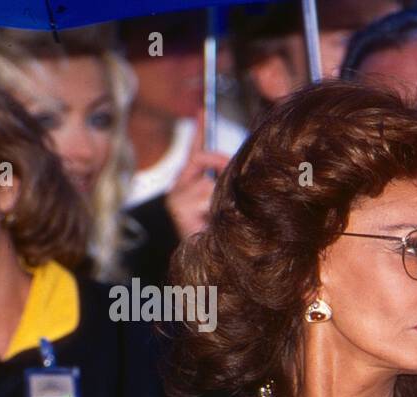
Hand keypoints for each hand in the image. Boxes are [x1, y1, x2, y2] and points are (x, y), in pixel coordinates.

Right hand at [165, 111, 230, 240]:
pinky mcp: (179, 209)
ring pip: (209, 182)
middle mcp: (177, 190)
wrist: (214, 266)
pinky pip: (207, 196)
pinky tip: (215, 222)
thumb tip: (240, 160)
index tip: (201, 110)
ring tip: (223, 217)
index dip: (199, 131)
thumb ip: (229, 180)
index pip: (194, 153)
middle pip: (200, 158)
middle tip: (233, 168)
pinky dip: (217, 207)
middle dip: (219, 162)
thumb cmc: (225, 235)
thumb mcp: (228, 201)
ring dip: (222, 197)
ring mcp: (176, 200)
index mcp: (189, 186)